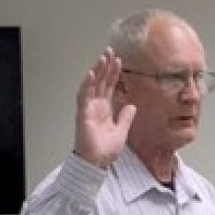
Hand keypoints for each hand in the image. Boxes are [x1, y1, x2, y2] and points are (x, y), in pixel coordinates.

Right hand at [74, 48, 135, 167]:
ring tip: (102, 58)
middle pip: (101, 82)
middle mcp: (96, 106)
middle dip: (105, 66)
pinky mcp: (83, 114)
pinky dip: (87, 85)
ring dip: (97, 71)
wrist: (97, 162)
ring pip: (92, 85)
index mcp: (105, 109)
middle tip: (110, 51)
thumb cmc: (105, 150)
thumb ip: (126, 118)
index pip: (109, 87)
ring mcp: (89, 109)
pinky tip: (92, 74)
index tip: (119, 61)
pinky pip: (84, 96)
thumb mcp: (122, 131)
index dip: (114, 74)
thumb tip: (131, 105)